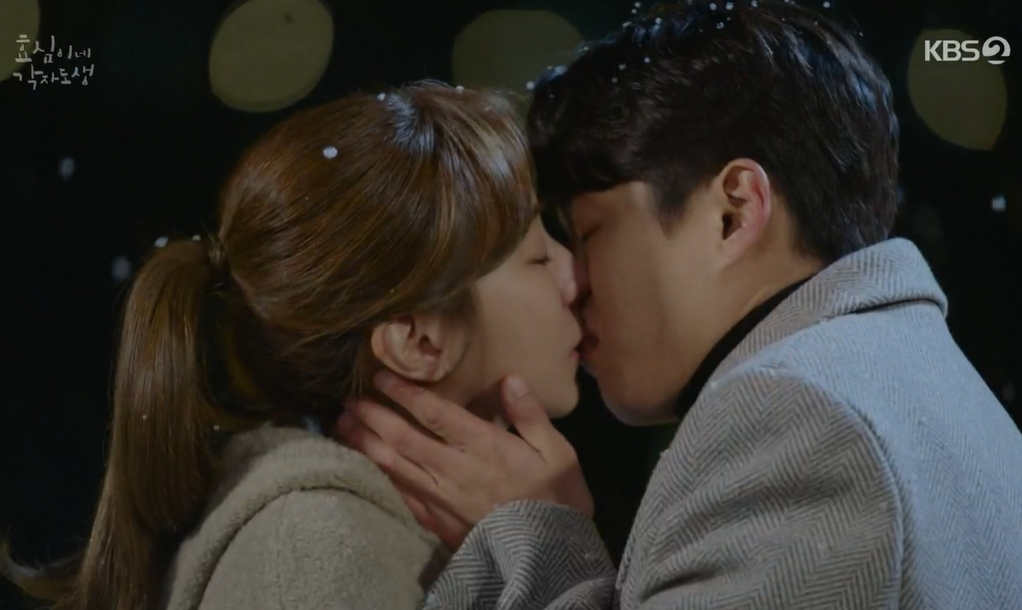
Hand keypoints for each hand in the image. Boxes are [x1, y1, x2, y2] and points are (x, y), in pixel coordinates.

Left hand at [334, 371, 592, 549]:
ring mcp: (441, 499)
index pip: (434, 414)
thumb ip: (530, 415)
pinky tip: (364, 466)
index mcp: (484, 447)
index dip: (404, 394)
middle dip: (372, 416)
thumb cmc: (557, 500)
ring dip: (365, 443)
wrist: (549, 558)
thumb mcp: (557, 453)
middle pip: (402, 439)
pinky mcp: (436, 522)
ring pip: (393, 467)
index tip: (381, 376)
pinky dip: (378, 477)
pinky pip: (400, 495)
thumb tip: (510, 379)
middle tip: (349, 398)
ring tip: (343, 425)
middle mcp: (455, 470)